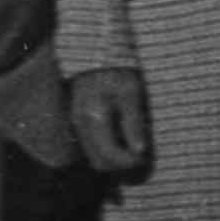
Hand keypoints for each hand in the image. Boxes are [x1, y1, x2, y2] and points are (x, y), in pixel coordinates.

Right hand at [67, 65, 152, 179]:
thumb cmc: (119, 73)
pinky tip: (121, 142)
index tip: (144, 158)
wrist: (98, 56)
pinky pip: (90, 146)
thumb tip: (139, 151)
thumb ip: (133, 123)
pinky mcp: (76, 123)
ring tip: (132, 148)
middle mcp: (79, 124)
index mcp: (94, 116)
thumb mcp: (132, 94)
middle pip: (99, 162)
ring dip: (113, 159)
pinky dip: (105, 150)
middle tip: (140, 156)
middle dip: (120, 164)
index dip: (129, 162)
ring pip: (93, 157)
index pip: (109, 155)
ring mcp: (75, 124)